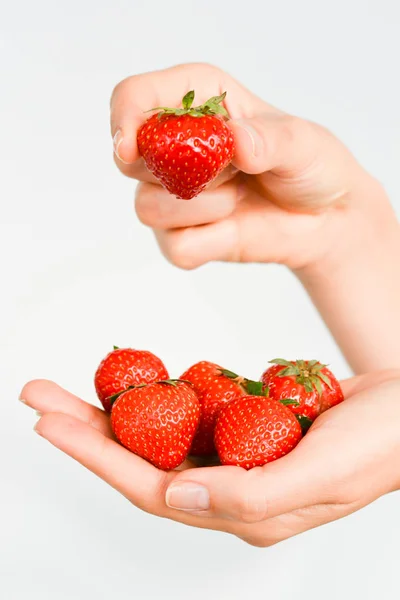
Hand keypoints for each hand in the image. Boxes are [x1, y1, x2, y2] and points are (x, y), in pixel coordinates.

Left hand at [21, 369, 399, 545]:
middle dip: (87, 429)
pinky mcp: (246, 424)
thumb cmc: (381, 442)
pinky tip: (136, 380)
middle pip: (141, 459)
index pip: (150, 486)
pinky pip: (191, 409)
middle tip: (38, 395)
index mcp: (243, 509)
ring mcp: (237, 454)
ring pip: (160, 434)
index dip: (96, 455)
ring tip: (71, 384)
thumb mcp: (325, 473)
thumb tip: (176, 496)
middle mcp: (231, 486)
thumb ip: (252, 493)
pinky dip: (158, 395)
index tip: (50, 422)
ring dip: (115, 410)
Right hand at [110, 62, 392, 271]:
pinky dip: (209, 242)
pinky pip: (175, 247)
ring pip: (148, 207)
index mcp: (196, 100)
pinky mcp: (182, 236)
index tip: (129, 146)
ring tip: (239, 195)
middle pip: (127, 156)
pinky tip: (234, 226)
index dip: (123, 119)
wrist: (324, 219)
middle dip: (174, 169)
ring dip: (203, 208)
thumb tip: (236, 142)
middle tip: (230, 170)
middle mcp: (175, 145)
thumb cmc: (310, 166)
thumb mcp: (303, 143)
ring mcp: (174, 194)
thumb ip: (271, 140)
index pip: (133, 98)